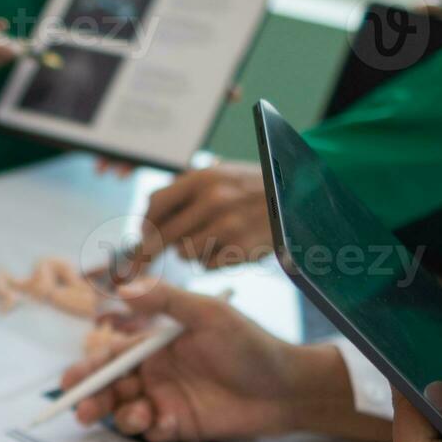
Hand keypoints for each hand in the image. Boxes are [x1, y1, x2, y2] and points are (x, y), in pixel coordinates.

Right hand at [61, 282, 387, 441]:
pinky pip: (152, 432)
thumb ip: (166, 301)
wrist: (288, 388)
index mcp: (156, 344)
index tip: (71, 381)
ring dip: (120, 416)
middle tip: (82, 410)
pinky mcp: (181, 427)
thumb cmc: (252, 346)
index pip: (112, 356)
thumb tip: (124, 288)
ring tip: (136, 415)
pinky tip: (165, 424)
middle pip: (111, 388)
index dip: (89, 369)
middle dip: (92, 398)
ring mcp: (167, 400)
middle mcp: (156, 373)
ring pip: (126, 411)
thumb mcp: (209, 315)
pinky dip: (150, 430)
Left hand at [136, 162, 272, 273]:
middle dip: (154, 249)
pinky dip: (210, 262)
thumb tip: (146, 219)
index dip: (145, 224)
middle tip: (147, 259)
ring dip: (189, 252)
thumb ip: (185, 190)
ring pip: (183, 253)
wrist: (299, 199)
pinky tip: (226, 249)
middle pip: (163, 234)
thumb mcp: (220, 175)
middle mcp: (213, 200)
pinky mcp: (241, 249)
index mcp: (203, 178)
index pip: (155, 204)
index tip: (142, 235)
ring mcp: (228, 226)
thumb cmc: (252, 188)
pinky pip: (206, 266)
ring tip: (209, 240)